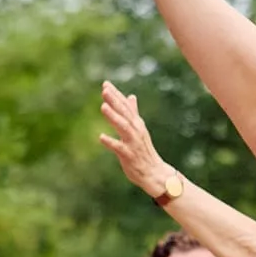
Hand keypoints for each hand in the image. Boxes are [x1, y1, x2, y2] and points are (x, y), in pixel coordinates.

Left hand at [99, 82, 172, 196]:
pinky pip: (119, 147)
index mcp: (136, 123)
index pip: (125, 106)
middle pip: (124, 113)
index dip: (116, 95)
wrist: (154, 172)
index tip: (105, 84)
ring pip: (123, 127)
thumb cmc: (143, 150)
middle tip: (104, 89)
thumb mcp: (139, 129)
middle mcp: (136, 130)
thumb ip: (133, 113)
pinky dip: (111, 142)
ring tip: (103, 106)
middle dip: (115, 101)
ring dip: (113, 116)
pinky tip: (101, 137)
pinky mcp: (129, 155)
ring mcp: (133, 142)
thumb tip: (131, 96)